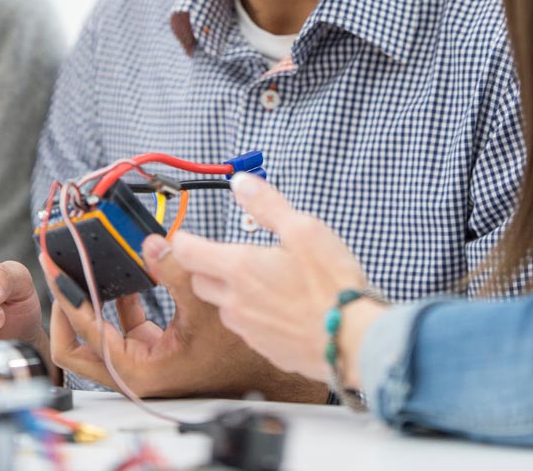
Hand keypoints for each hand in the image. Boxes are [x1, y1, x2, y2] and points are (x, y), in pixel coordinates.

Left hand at [43, 240, 324, 400]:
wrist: (278, 370)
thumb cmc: (249, 348)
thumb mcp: (211, 299)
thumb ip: (177, 267)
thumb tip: (151, 242)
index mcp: (141, 369)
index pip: (83, 330)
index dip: (66, 292)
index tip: (53, 264)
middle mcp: (138, 373)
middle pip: (78, 344)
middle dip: (67, 304)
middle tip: (61, 269)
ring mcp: (148, 365)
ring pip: (101, 336)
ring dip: (94, 300)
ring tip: (89, 265)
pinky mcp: (161, 354)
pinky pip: (127, 330)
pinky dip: (122, 303)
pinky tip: (131, 276)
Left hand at [169, 174, 380, 384]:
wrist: (352, 341)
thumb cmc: (331, 285)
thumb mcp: (304, 230)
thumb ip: (268, 205)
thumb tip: (242, 183)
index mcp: (240, 268)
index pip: (188, 252)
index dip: (180, 240)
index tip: (182, 234)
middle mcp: (235, 302)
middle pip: (201, 281)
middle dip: (206, 265)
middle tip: (228, 254)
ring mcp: (248, 329)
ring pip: (224, 305)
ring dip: (231, 291)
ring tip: (262, 279)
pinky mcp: (265, 348)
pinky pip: (246, 327)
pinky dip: (254, 313)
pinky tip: (280, 306)